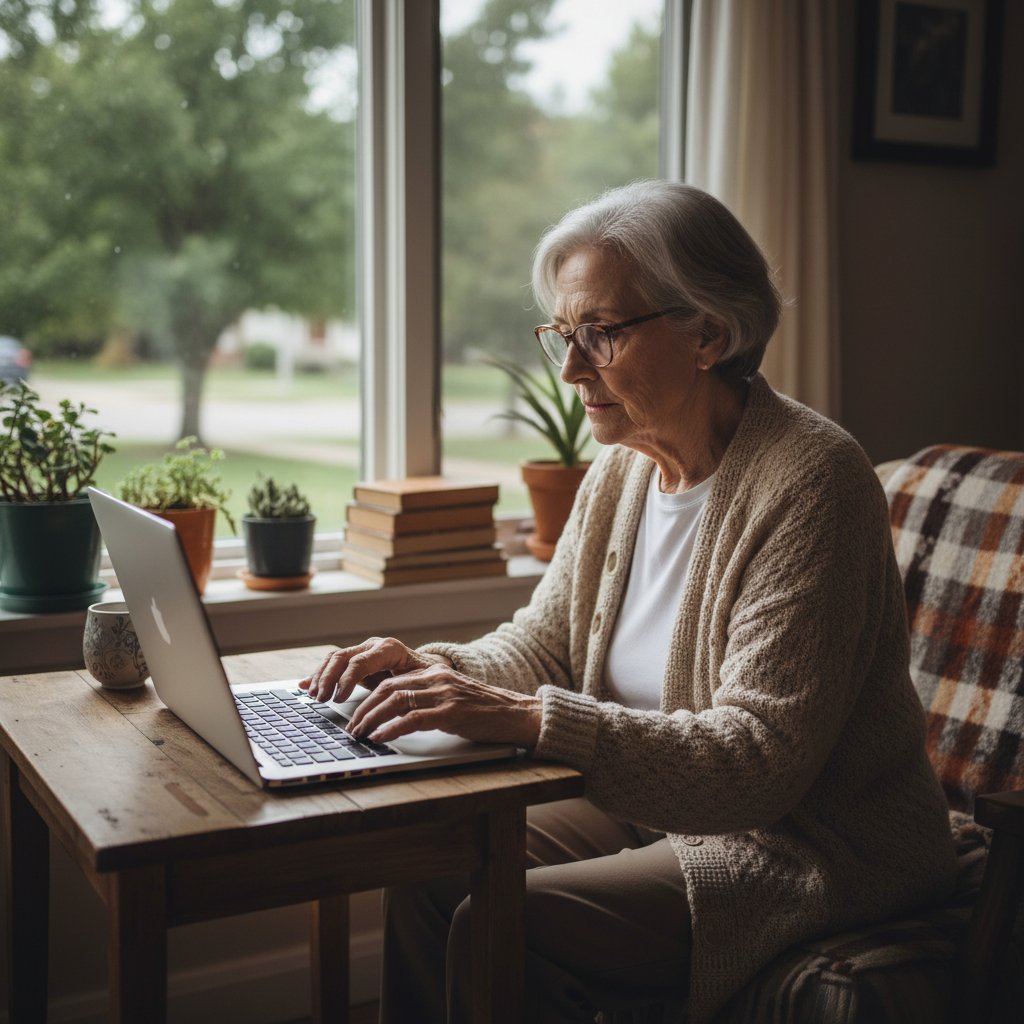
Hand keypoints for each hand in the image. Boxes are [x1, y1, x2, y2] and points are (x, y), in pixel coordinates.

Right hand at [300, 636, 450, 703]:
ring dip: (321, 676)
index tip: (338, 699)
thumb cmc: (424, 677)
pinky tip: (305, 685)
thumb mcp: (417, 683)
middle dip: (328, 678)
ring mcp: (363, 650)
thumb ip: (399, 691)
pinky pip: (334, 664)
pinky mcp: (356, 659)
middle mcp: (373, 646)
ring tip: (312, 695)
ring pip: (335, 658)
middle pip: (343, 657)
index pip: (361, 661)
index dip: (347, 680)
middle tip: (320, 698)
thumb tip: (385, 709)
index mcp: (389, 649)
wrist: (428, 668)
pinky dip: (319, 674)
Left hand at [346, 661, 541, 748]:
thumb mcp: (453, 697)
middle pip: (388, 689)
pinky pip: (412, 719)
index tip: (356, 714)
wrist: (518, 714)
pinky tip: (380, 738)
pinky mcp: (452, 712)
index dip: (369, 698)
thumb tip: (396, 715)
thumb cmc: (486, 712)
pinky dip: (392, 729)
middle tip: (352, 727)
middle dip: (365, 709)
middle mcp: (437, 678)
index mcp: (435, 672)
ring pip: (395, 701)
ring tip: (360, 734)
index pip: (392, 681)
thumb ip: (428, 699)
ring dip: (372, 719)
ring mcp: (444, 694)